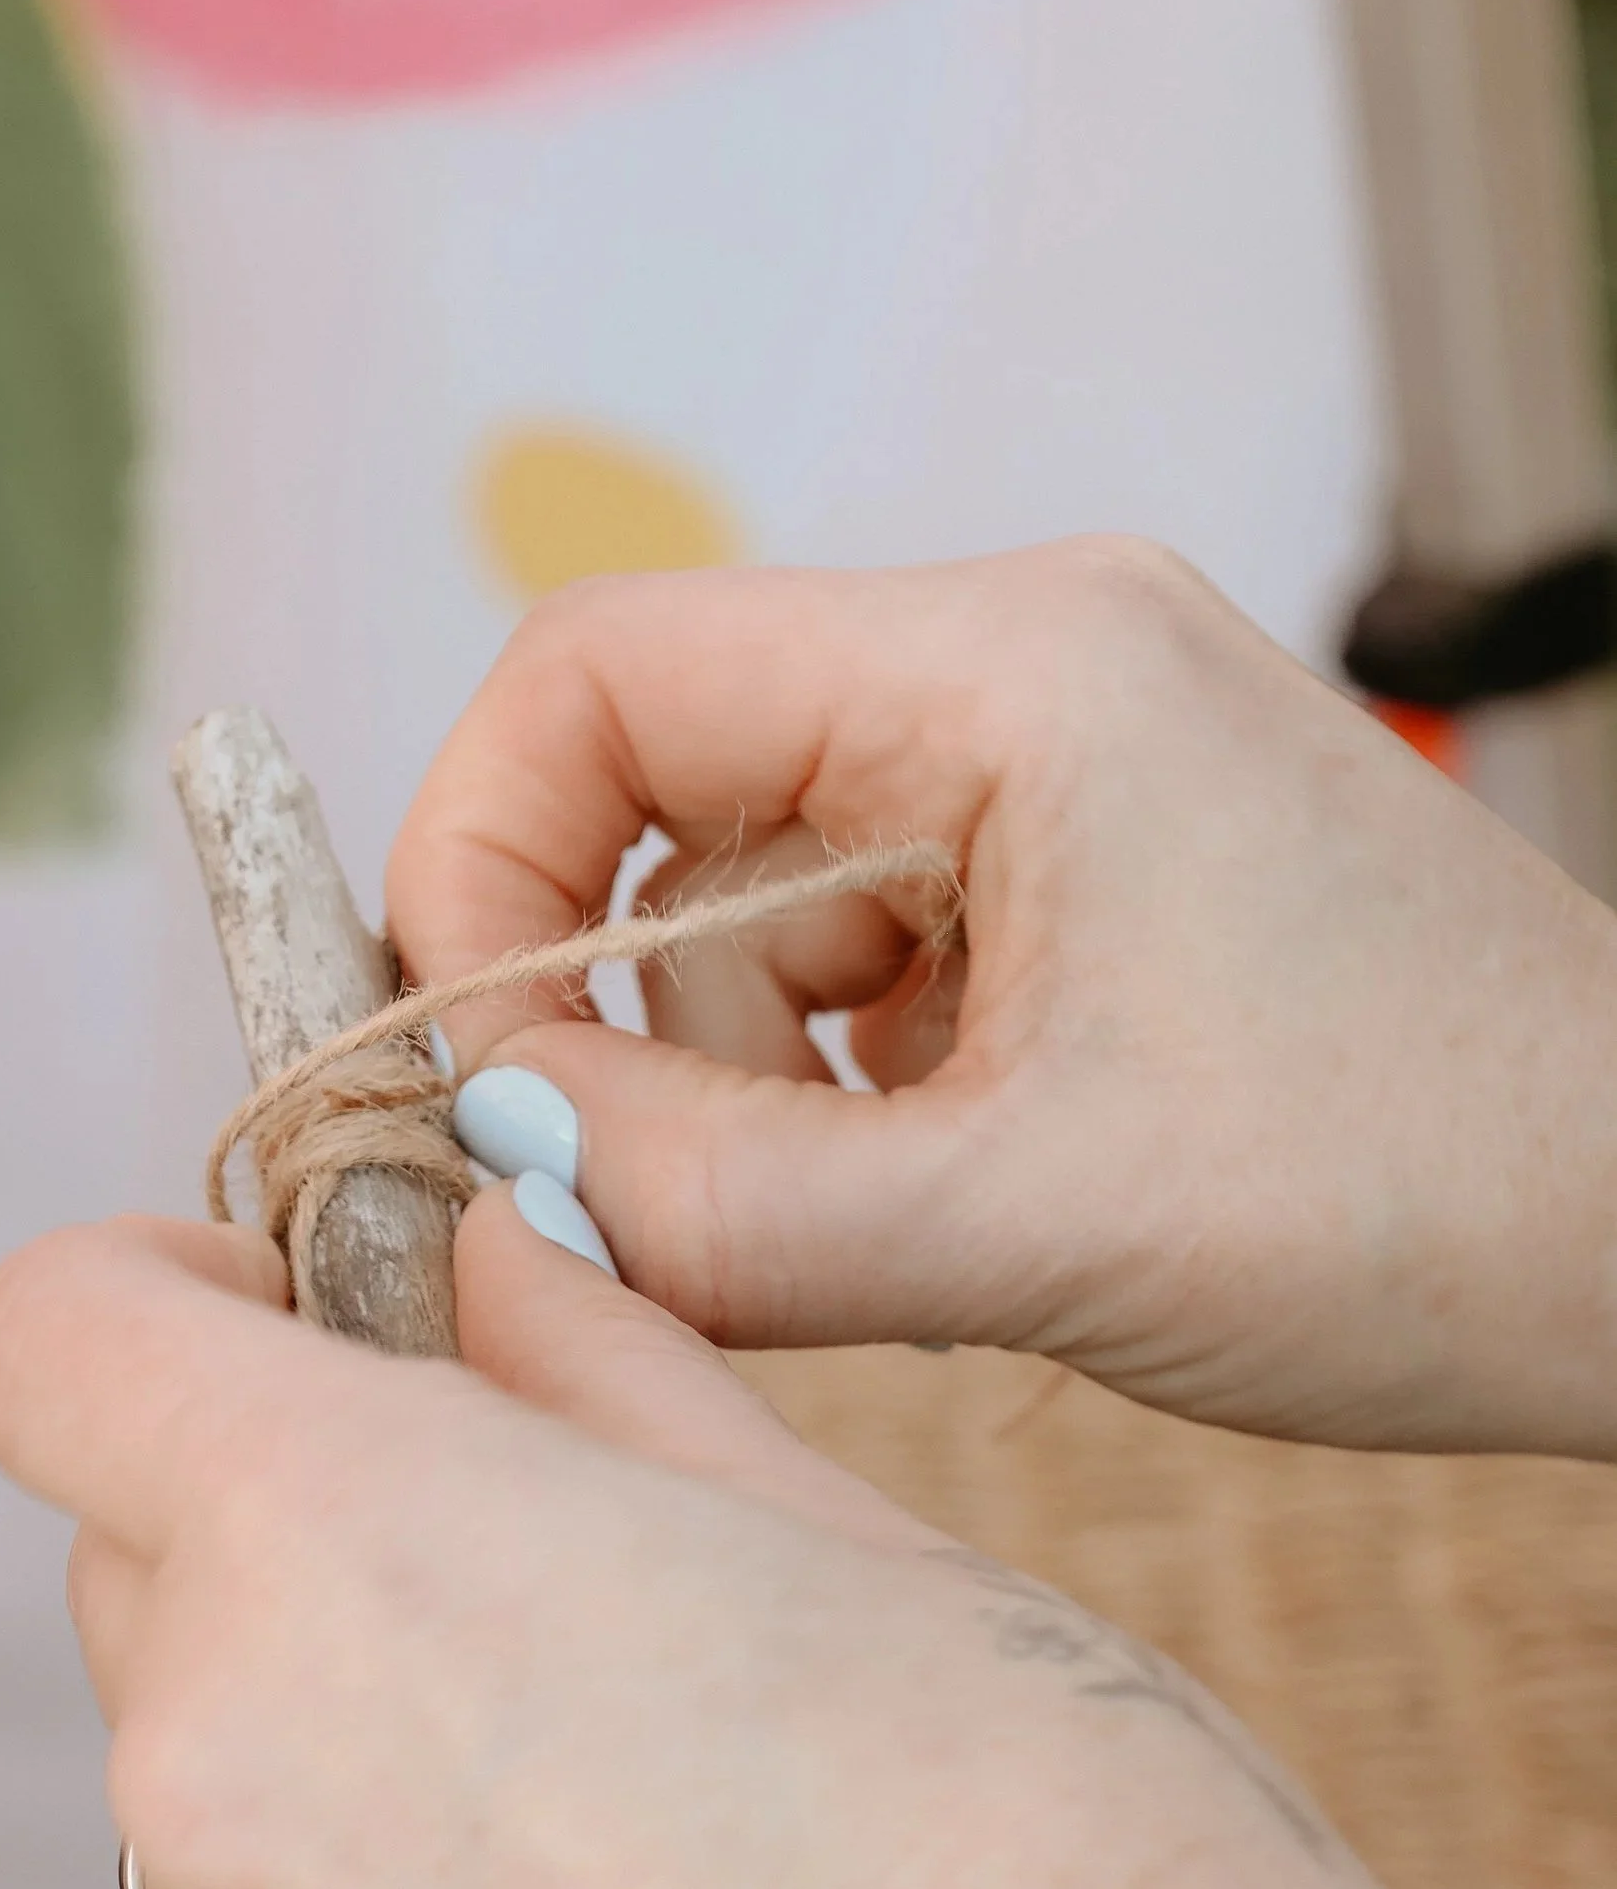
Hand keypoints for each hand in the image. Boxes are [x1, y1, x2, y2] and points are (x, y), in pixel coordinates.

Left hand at [0, 1196, 1610, 1888]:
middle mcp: (221, 1771)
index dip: (144, 1298)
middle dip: (287, 1531)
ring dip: (346, 1754)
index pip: (42, 1342)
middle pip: (140, 1570)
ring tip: (629, 1822)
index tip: (292, 1321)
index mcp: (331, 1531)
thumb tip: (472, 1265)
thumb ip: (578, 1359)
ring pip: (216, 1793)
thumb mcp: (816, 1503)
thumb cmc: (1034, 1814)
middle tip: (539, 1576)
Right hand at [387, 537, 1616, 1458]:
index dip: (476, 861)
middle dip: (628, 1013)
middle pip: (662, 789)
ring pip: (751, 896)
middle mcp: (1024, 663)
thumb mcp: (1031, 1225)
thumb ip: (713, 1209)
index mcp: (1011, 664)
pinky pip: (859, 953)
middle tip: (659, 1200)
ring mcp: (1061, 760)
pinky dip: (844, 1090)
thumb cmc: (1429, 1195)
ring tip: (890, 1218)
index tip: (459, 1066)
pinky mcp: (1085, 865)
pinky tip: (955, 1190)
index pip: (600, 672)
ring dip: (749, 1078)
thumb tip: (473, 1169)